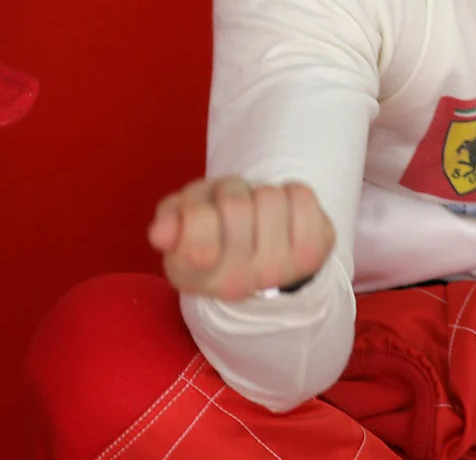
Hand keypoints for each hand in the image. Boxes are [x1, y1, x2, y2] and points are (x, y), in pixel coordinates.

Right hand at [148, 176, 334, 301]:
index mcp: (194, 275)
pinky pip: (301, 195)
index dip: (196, 214)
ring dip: (261, 195)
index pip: (196, 237)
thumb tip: (161, 233)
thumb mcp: (182, 222)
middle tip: (232, 211)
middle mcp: (238, 281)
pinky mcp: (314, 251)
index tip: (201, 216)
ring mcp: (280, 269)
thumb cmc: (216, 233)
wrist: (264, 263)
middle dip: (231, 193)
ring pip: (269, 197)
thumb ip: (168, 221)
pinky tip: (283, 216)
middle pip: (234, 204)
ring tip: (258, 215)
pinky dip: (291, 194)